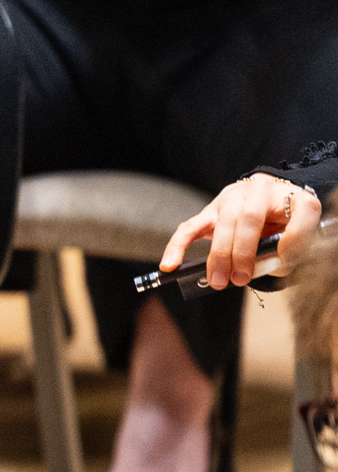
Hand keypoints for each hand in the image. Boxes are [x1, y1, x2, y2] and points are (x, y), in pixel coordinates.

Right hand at [159, 171, 320, 290]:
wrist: (267, 202)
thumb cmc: (284, 224)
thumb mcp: (298, 235)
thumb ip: (291, 250)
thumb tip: (271, 264)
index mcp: (293, 196)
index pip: (303, 210)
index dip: (298, 237)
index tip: (288, 260)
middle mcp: (261, 190)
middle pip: (250, 218)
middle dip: (244, 253)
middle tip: (240, 280)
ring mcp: (232, 198)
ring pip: (223, 223)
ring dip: (218, 255)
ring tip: (217, 281)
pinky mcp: (210, 211)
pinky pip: (190, 227)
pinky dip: (177, 247)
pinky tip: (169, 265)